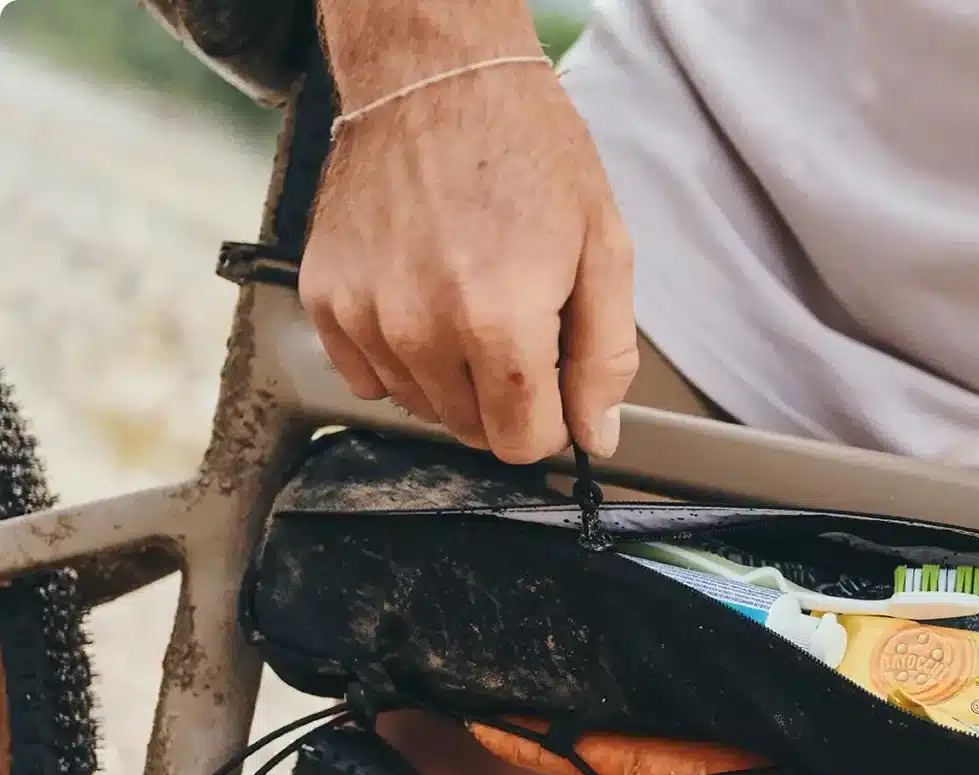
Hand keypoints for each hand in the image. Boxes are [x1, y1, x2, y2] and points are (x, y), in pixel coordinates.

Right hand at [301, 2, 636, 462]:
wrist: (434, 78)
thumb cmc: (526, 151)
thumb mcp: (604, 249)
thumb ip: (605, 357)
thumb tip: (595, 435)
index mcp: (499, 323)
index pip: (523, 443)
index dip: (552, 420)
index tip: (557, 381)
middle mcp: (422, 329)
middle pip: (472, 429)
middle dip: (507, 396)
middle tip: (519, 321)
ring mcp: (364, 315)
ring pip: (420, 406)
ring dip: (452, 375)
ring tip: (470, 297)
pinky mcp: (324, 298)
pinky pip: (366, 376)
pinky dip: (399, 354)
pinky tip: (425, 298)